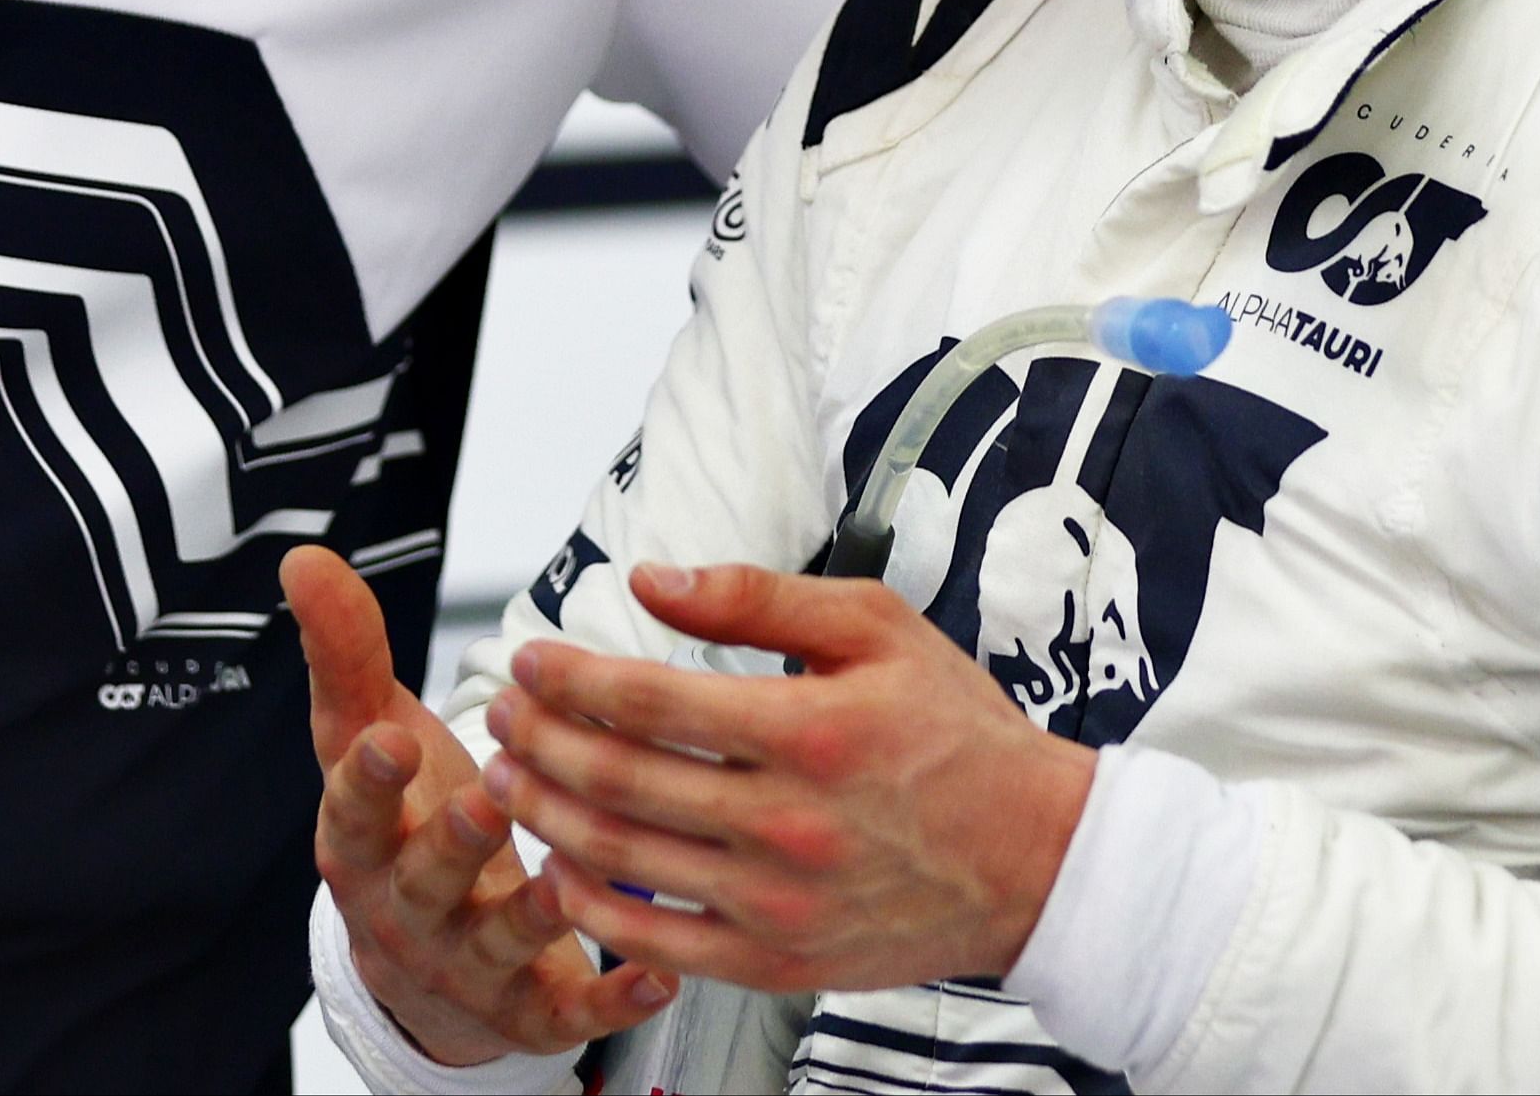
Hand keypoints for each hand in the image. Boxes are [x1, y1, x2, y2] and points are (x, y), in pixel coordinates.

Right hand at [284, 547, 675, 1066]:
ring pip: (497, 945)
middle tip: (488, 798)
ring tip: (566, 882)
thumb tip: (304, 558)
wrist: (420, 963)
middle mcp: (408, 912)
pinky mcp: (528, 1013)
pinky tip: (658, 973)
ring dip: (532, 914)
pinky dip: (613, 999)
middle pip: (425, 883)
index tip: (387, 741)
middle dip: (453, 843)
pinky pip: (569, 1013)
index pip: (355, 813)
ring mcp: (467, 967)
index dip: (368, 781)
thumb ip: (344, 652)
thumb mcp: (364, 741)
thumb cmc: (403, 823)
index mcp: (364, 845)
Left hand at [479, 561, 1091, 996]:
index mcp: (809, 730)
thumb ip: (760, 598)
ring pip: (625, 861)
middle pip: (620, 780)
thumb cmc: (960, 736)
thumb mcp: (878, 629)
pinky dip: (596, 909)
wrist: (1037, 860)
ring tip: (510, 778)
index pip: (648, 700)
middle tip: (503, 712)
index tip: (531, 658)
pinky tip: (561, 871)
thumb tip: (656, 578)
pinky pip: (660, 942)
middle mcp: (787, 822)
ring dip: (548, 816)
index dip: (570, 678)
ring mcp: (779, 901)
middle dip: (540, 740)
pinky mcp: (780, 960)